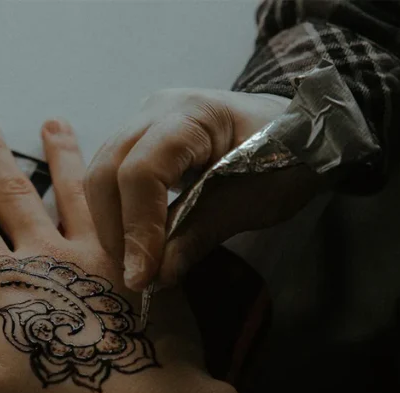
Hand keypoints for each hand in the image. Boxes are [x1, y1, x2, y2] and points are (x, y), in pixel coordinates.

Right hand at [0, 115, 227, 392]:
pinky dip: (118, 186)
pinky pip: (125, 211)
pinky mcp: (142, 261)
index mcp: (6, 284)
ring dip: (61, 155)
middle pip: (14, 195)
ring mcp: (99, 253)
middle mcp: (49, 255)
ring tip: (53, 124)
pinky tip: (123, 171)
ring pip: (75, 191)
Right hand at [86, 89, 321, 290]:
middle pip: (106, 170)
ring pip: (99, 175)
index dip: (137, 227)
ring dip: (110, 226)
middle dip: (115, 230)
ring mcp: (142, 122)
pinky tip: (133, 244)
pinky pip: (110, 179)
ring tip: (133, 264)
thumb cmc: (287, 156)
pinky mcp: (137, 141)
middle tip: (134, 276)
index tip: (143, 276)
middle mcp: (156, 110)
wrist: (300, 128)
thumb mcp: (253, 201)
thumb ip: (201, 234)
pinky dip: (116, 215)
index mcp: (193, 114)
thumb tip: (157, 276)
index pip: (142, 171)